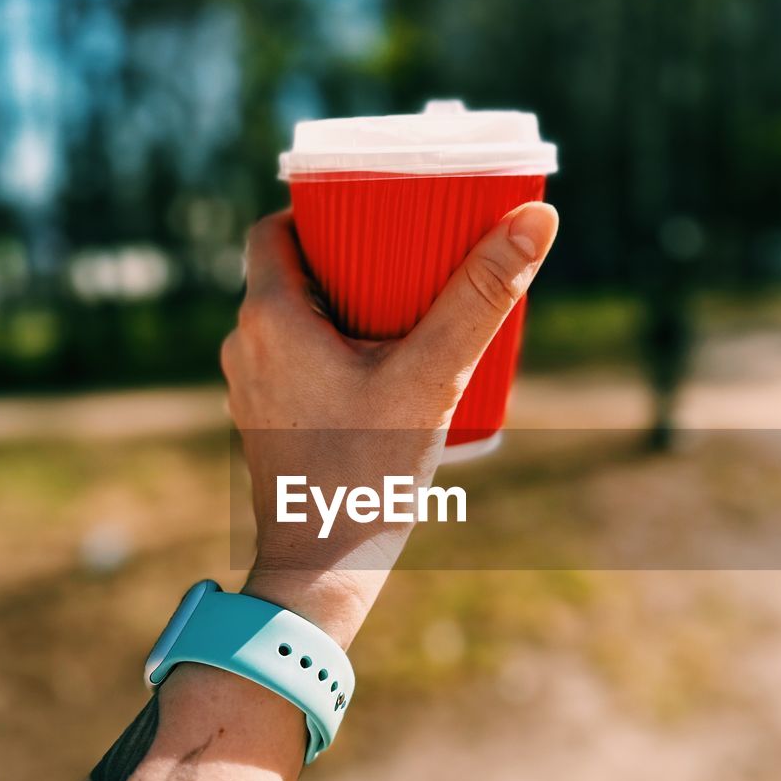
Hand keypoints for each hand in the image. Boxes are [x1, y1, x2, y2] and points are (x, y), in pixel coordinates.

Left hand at [221, 201, 557, 644]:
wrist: (321, 571)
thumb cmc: (365, 475)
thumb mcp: (432, 378)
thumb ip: (480, 297)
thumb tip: (535, 217)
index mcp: (269, 318)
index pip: (274, 229)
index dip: (320, 210)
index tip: (374, 210)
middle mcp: (245, 347)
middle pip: (290, 273)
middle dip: (347, 259)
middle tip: (408, 258)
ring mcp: (250, 390)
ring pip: (292, 321)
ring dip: (340, 307)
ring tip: (404, 311)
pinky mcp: (266, 423)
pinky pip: (294, 362)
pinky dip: (331, 350)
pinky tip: (383, 369)